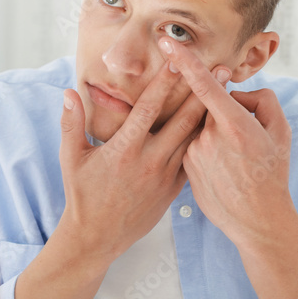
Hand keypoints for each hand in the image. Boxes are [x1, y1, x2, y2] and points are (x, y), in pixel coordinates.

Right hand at [58, 62, 206, 265]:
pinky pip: (192, 161)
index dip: (165, 82)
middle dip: (204, 92)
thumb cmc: (81, 195)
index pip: (148, 108)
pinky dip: (205, 142)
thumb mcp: (71, 158)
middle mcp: (149, 161)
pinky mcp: (172, 191)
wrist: (96, 238)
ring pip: (193, 140)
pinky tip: (218, 127)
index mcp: (124, 149)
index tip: (179, 60)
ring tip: (228, 92)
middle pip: (183, 120)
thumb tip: (68, 93)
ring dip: (211, 114)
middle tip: (224, 69)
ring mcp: (164, 177)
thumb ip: (71, 123)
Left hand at [161, 37, 297, 249]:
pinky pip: (193, 144)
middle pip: (206, 105)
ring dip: (214, 132)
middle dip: (221, 110)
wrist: (257, 221)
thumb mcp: (280, 131)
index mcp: (234, 125)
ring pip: (199, 126)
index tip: (167, 41)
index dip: (185, 61)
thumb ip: (262, 100)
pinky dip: (207, 148)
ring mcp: (193, 154)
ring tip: (234, 159)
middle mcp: (208, 137)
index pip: (204, 85)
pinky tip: (222, 168)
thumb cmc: (272, 173)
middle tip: (240, 136)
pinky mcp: (184, 167)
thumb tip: (237, 92)